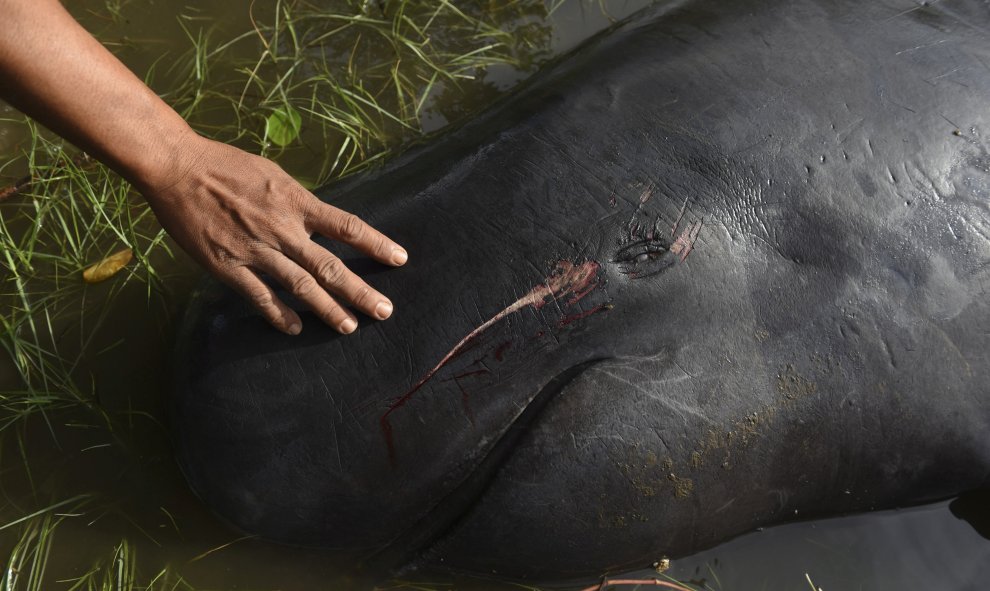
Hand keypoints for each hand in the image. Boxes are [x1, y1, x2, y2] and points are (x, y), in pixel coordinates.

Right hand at [141, 135, 406, 335]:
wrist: (177, 167)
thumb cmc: (225, 165)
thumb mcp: (273, 175)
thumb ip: (297, 202)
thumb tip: (320, 221)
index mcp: (296, 201)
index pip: (346, 226)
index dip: (376, 243)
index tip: (400, 259)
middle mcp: (282, 228)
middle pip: (330, 266)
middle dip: (360, 291)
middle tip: (384, 311)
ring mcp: (256, 249)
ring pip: (300, 286)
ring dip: (327, 309)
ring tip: (349, 327)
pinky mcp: (227, 265)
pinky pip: (259, 295)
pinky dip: (279, 314)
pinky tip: (296, 328)